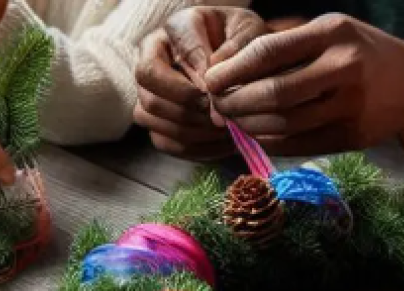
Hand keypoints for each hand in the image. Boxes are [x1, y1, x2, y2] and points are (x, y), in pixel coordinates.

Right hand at [135, 8, 267, 160]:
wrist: (254, 62)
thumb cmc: (250, 44)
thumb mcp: (248, 33)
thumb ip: (232, 51)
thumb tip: (209, 85)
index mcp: (174, 30)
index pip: (158, 64)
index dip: (188, 85)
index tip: (218, 93)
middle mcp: (155, 58)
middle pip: (149, 96)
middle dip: (189, 112)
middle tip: (221, 116)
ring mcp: (152, 91)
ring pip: (151, 119)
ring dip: (192, 131)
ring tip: (223, 128)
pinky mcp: (162, 121)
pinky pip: (167, 143)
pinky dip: (196, 147)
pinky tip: (222, 141)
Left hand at [205, 13, 403, 154]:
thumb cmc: (363, 52)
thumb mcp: (331, 31)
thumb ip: (284, 44)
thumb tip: (225, 67)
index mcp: (333, 34)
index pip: (268, 53)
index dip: (232, 70)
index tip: (210, 80)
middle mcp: (344, 68)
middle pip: (273, 93)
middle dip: (236, 103)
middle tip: (217, 105)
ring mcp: (350, 106)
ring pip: (284, 123)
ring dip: (249, 126)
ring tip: (233, 121)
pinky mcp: (351, 137)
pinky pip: (299, 144)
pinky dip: (270, 142)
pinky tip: (257, 135)